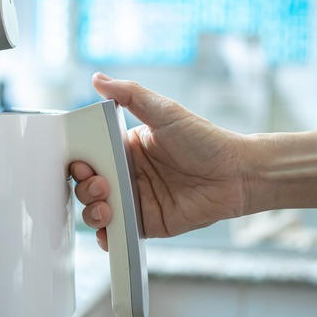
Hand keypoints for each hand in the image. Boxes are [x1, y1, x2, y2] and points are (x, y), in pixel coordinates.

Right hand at [70, 72, 249, 250]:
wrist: (237, 174)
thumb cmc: (206, 140)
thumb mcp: (165, 111)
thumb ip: (130, 94)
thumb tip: (98, 79)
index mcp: (127, 148)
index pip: (91, 156)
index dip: (80, 162)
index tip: (81, 164)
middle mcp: (127, 175)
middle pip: (88, 186)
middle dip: (84, 188)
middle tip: (99, 184)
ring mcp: (135, 201)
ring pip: (97, 211)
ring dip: (92, 211)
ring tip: (107, 206)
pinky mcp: (147, 223)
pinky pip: (119, 234)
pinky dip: (107, 237)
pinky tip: (109, 232)